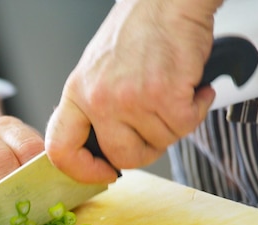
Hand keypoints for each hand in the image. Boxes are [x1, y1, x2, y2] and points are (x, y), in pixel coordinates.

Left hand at [45, 0, 220, 182]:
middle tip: (156, 129)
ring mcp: (130, 99)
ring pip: (159, 142)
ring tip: (173, 93)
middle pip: (122, 157)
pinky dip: (196, 109)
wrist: (166, 0)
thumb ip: (94, 111)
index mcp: (76, 94)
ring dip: (174, 124)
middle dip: (146, 151)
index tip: (103, 173)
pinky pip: (185, 125)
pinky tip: (192, 89)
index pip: (61, 150)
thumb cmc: (135, 34)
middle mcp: (98, 100)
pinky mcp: (165, 95)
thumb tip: (102, 151)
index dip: (82, 171)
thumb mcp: (95, 72)